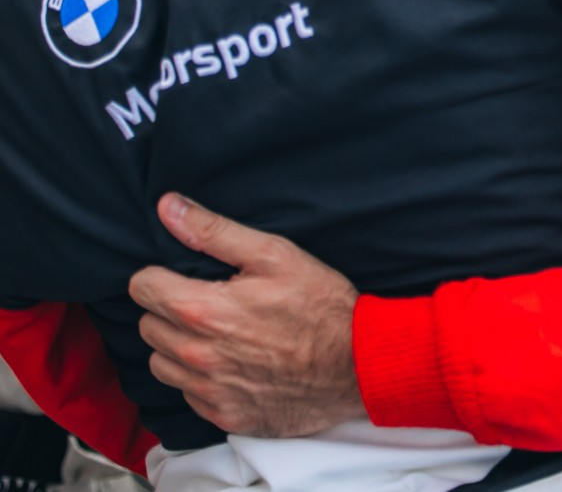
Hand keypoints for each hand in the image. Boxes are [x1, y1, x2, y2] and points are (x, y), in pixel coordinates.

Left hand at [130, 194, 362, 436]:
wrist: (356, 365)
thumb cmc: (319, 304)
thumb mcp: (273, 253)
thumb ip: (213, 230)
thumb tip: (168, 207)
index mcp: (203, 310)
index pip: (141, 287)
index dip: (159, 273)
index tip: (182, 272)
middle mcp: (197, 356)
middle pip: (147, 325)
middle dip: (167, 307)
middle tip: (205, 296)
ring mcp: (209, 391)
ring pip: (160, 363)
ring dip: (176, 344)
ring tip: (214, 329)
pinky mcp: (223, 417)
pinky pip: (186, 394)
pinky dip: (198, 376)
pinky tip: (230, 360)